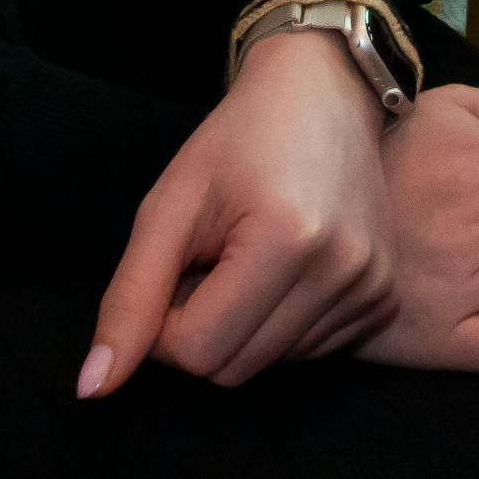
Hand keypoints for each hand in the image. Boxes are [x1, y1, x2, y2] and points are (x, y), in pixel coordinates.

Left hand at [80, 29, 393, 398]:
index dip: (164, 324)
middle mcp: (343, 272)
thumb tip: (95, 386)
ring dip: (242, 327)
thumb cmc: (240, 138)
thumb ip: (130, 296)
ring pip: (269, 367)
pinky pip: (306, 354)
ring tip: (248, 257)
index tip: (175, 268)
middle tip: (209, 260)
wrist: (325, 91)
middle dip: (202, 328)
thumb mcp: (170, 204)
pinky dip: (280, 326)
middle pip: (233, 369)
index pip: (197, 351)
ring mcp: (371, 287)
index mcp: (288, 240)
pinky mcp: (383, 297)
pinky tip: (282, 270)